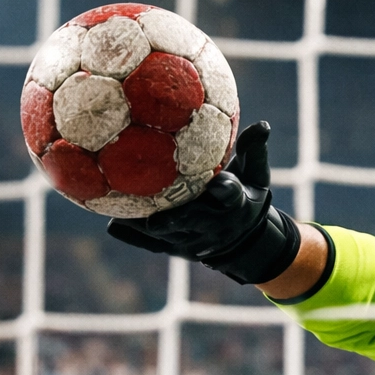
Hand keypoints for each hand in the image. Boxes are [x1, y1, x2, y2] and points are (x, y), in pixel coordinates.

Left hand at [106, 121, 302, 284]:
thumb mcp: (255, 174)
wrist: (243, 241)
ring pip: (167, 234)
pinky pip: (151, 244)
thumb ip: (253, 149)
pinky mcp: (176, 250)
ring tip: (120, 209)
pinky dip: (132, 235)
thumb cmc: (247, 195)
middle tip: (154, 215)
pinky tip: (112, 224)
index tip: (219, 181)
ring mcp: (193, 241)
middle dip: (176, 218)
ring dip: (145, 224)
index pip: (232, 196)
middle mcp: (214, 226)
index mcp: (235, 204)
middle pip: (193, 220)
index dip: (226, 189)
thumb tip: (262, 125)